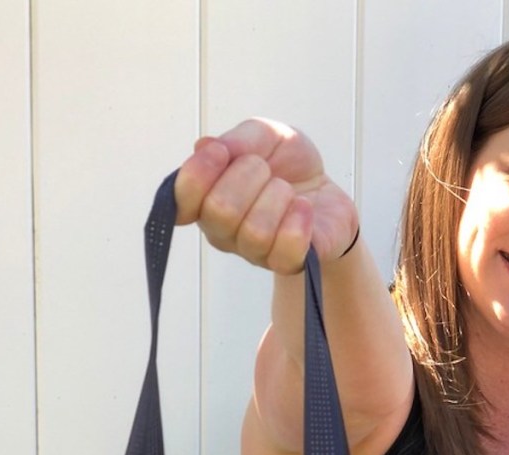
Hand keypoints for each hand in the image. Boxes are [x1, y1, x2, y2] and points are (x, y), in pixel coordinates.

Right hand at [174, 118, 357, 272]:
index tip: (222, 152)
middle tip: (266, 168)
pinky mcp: (287, 263)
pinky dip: (299, 219)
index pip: (182, 200)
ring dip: (278, 196)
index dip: (199, 173)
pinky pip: (286, 248)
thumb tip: (206, 147)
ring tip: (288, 190)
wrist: (326, 191)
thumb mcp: (264, 136)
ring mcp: (254, 253)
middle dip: (249, 174)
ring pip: (255, 231)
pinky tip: (304, 207)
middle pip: (220, 210)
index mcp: (206, 200)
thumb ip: (237, 140)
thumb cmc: (286, 164)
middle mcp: (223, 233)